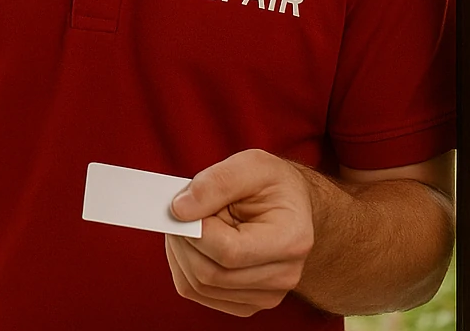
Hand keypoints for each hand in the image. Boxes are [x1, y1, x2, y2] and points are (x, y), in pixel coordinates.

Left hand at [163, 149, 315, 316]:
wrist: (291, 207)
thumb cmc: (273, 185)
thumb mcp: (252, 165)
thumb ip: (216, 182)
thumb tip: (179, 209)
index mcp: (290, 240)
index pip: (228, 251)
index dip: (195, 229)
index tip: (181, 205)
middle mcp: (283, 276)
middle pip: (209, 274)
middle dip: (182, 240)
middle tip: (178, 211)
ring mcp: (265, 295)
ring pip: (198, 286)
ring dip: (180, 252)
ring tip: (188, 223)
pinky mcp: (246, 304)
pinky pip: (197, 292)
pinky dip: (183, 266)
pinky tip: (192, 242)